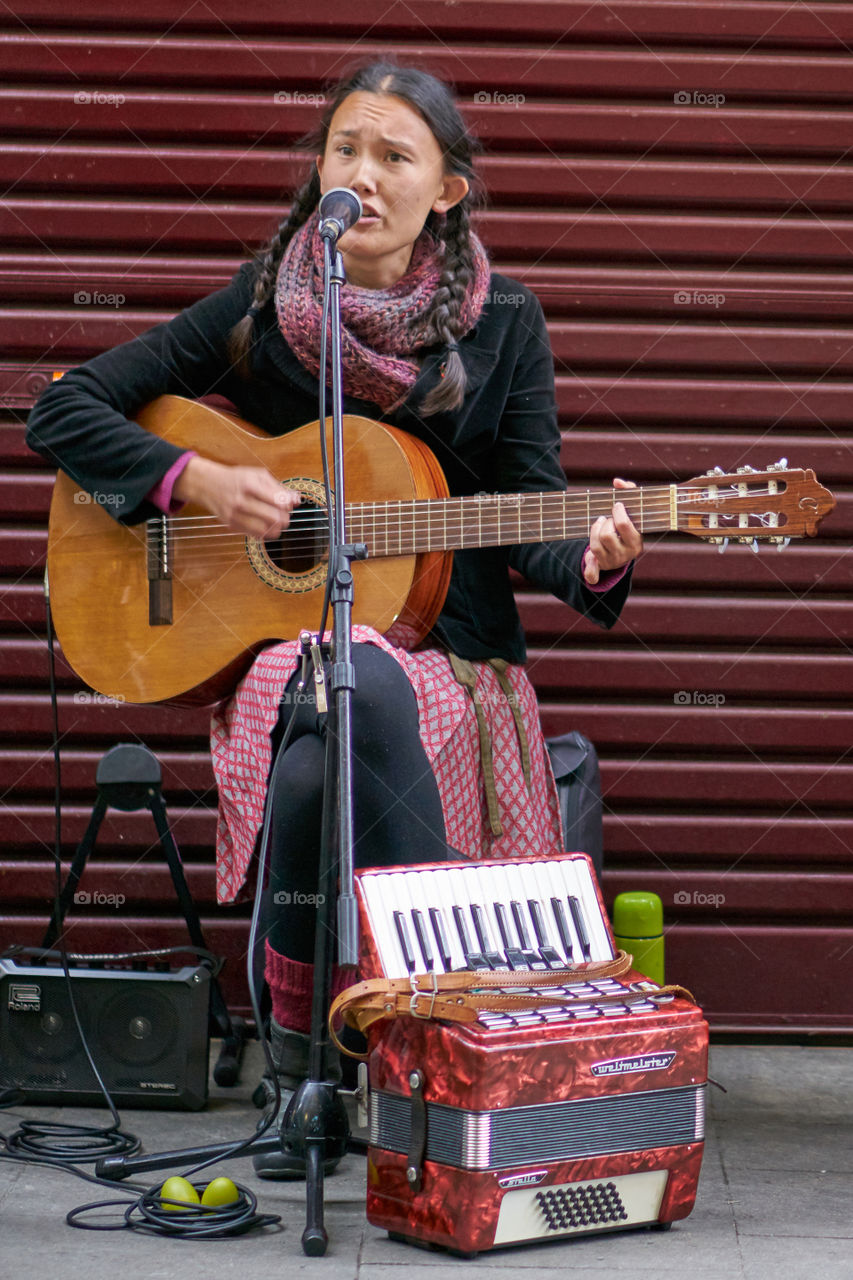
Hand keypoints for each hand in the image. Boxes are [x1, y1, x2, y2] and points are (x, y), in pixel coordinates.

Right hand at [173, 456, 299, 537]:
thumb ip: (278, 487)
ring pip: (266, 531)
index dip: (288, 505)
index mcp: (250, 485)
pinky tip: (265, 525)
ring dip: (277, 528)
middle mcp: (242, 501)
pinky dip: (265, 532)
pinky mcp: (231, 525)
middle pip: (275, 518)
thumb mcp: (258, 475)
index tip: (287, 504)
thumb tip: (296, 500)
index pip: (279, 501)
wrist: (208, 484)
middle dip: (285, 518)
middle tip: (284, 515)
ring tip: (276, 522)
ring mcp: (235, 515)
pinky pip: (255, 535)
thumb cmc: (237, 478)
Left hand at [582, 477, 642, 584]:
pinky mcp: (601, 567)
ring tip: (599, 524)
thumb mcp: (633, 511)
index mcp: (636, 541)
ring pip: (595, 547)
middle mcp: (625, 554)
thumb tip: (617, 482)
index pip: (624, 525)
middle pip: (607, 536)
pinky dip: (590, 570)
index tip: (616, 505)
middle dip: (604, 523)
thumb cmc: (627, 525)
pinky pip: (593, 573)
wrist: (623, 551)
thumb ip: (629, 492)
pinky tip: (589, 560)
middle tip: (606, 519)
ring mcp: (613, 562)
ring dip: (593, 532)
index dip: (617, 513)